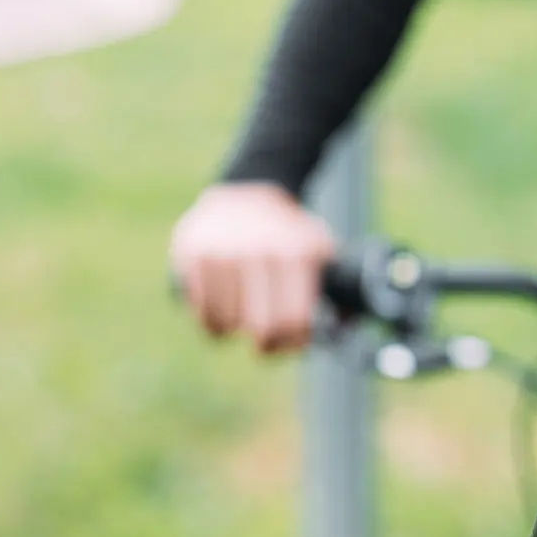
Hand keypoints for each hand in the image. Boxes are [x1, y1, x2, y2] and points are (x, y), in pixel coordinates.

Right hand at [169, 182, 333, 352]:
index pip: (295, 320)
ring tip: (243, 311)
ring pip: (227, 325)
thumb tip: (344, 327)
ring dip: (236, 328)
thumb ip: (336, 288)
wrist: (246, 192)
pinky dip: (211, 318)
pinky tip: (222, 305)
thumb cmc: (287, 234)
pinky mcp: (192, 255)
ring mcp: (223, 253)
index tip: (292, 344)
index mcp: (296, 253)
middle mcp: (259, 252)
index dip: (294, 342)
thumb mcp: (318, 249)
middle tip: (267, 341)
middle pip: (262, 329)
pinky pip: (201, 312)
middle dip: (267, 344)